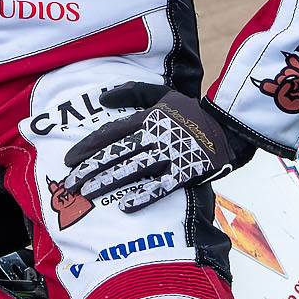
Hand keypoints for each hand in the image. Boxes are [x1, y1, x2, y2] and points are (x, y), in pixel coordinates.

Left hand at [58, 86, 251, 215]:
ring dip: (107, 182)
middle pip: (115, 154)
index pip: (110, 133)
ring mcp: (170, 155)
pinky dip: (143, 196)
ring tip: (88, 194)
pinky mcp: (185, 173)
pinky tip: (124, 206)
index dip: (87, 147)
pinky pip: (161, 187)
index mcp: (147, 118)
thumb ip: (133, 91)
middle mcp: (155, 136)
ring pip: (132, 170)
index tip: (68, 160)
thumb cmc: (193, 111)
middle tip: (70, 185)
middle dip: (89, 169)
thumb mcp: (163, 93)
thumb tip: (103, 98)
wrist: (229, 127)